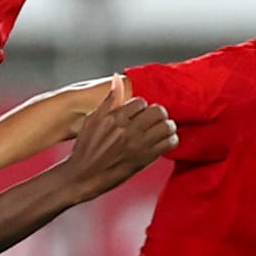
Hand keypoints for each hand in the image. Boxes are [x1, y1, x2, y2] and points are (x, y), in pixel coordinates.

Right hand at [58, 95, 176, 199]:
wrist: (84, 175)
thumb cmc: (86, 148)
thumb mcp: (92, 120)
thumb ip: (108, 100)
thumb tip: (117, 79)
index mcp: (115, 118)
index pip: (141, 102)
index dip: (141, 106)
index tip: (138, 113)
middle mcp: (128, 130)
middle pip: (158, 111)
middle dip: (158, 113)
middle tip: (154, 118)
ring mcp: (138, 144)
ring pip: (166, 126)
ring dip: (166, 125)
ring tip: (161, 128)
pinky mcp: (146, 158)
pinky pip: (169, 143)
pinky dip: (171, 139)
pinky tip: (164, 140)